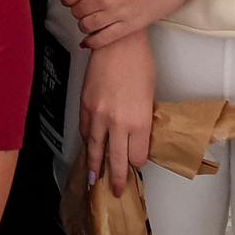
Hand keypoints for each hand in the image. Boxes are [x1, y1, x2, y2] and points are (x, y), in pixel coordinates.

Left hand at [61, 0, 205, 48]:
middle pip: (76, 11)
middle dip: (77, 8)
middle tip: (83, 5)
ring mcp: (115, 13)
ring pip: (86, 26)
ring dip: (84, 23)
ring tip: (90, 18)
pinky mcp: (129, 26)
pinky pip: (102, 39)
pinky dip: (92, 41)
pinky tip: (90, 40)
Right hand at [80, 32, 155, 195]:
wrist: (117, 43)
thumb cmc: (139, 62)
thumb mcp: (150, 95)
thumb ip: (143, 119)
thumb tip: (137, 135)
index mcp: (139, 121)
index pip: (137, 156)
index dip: (138, 163)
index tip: (138, 164)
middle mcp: (117, 122)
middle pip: (116, 160)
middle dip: (117, 178)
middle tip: (117, 191)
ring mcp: (98, 114)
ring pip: (95, 149)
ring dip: (95, 166)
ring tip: (94, 179)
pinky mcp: (85, 105)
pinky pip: (84, 130)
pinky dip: (86, 141)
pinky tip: (88, 147)